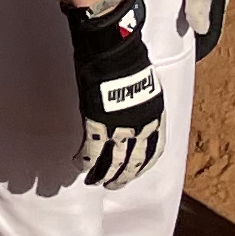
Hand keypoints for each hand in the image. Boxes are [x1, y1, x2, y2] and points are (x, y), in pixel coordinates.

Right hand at [62, 0, 166, 186]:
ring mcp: (119, 128)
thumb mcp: (144, 84)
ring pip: (112, 161)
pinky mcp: (98, 124)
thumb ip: (141, 103)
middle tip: (112, 186)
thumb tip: (133, 107)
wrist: (114, 50)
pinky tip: (79, 164)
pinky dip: (86, 160)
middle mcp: (141, 127)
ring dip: (102, 174)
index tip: (136, 172)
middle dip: (122, 176)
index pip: (154, 150)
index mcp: (155, 116)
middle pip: (133, 161)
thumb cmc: (127, 59)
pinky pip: (92, 150)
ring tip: (93, 181)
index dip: (144, 165)